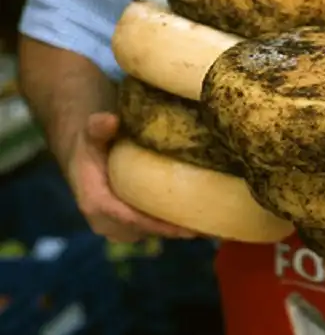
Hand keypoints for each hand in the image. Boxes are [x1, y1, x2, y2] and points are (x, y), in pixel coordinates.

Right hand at [67, 112, 196, 241]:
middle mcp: (105, 222)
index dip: (158, 226)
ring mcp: (117, 228)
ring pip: (152, 234)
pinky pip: (153, 231)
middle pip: (146, 231)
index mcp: (95, 203)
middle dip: (176, 231)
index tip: (185, 229)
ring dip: (178, 231)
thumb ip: (98, 128)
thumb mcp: (91, 134)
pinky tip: (200, 222)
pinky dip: (173, 227)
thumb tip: (110, 120)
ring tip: (210, 228)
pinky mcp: (128, 227)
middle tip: (209, 229)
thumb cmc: (91, 145)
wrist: (84, 159)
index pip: (131, 219)